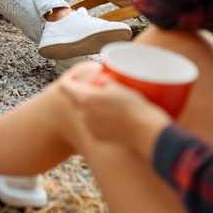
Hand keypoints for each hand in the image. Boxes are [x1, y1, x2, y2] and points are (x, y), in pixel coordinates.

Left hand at [54, 62, 170, 158]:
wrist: (146, 131)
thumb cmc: (134, 106)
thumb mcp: (116, 86)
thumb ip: (101, 81)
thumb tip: (96, 80)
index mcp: (85, 99)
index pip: (66, 85)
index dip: (69, 78)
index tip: (75, 75)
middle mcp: (83, 114)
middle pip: (76, 99)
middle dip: (83, 92)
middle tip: (97, 87)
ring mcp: (89, 127)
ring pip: (84, 112)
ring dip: (90, 106)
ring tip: (107, 103)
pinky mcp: (96, 137)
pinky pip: (92, 124)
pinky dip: (97, 119)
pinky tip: (111, 117)